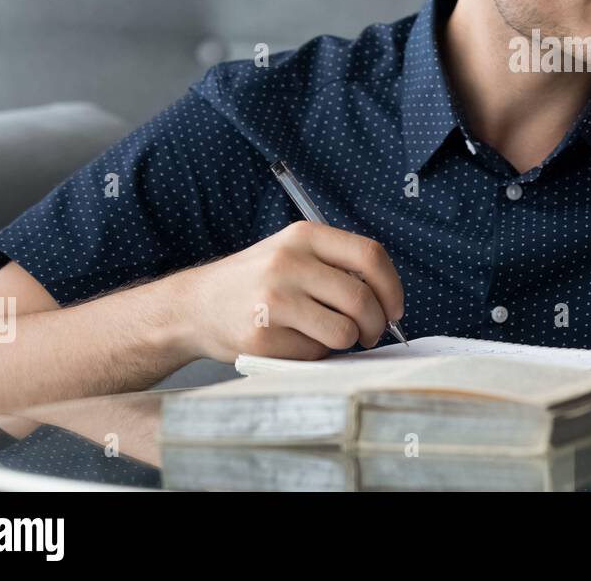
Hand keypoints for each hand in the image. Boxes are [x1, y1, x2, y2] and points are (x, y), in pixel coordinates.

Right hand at [175, 220, 404, 363]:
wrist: (194, 306)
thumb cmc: (256, 282)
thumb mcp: (292, 253)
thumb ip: (336, 266)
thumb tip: (388, 302)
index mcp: (303, 236)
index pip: (370, 255)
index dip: (392, 287)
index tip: (396, 309)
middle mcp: (289, 263)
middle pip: (362, 299)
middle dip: (376, 324)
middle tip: (370, 334)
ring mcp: (274, 300)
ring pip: (343, 332)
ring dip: (345, 342)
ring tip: (329, 337)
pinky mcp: (261, 336)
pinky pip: (313, 353)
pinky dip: (314, 354)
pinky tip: (294, 342)